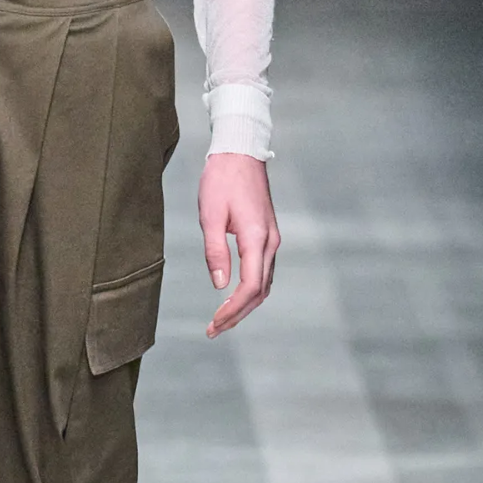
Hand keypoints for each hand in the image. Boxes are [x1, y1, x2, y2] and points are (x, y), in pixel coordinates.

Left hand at [199, 153, 279, 337]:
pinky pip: (263, 271)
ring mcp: (271, 238)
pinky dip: (251, 290)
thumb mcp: (210, 215)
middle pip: (259, 291)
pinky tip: (235, 297)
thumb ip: (215, 251)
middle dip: (237, 314)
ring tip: (221, 320)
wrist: (240, 151)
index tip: (214, 323)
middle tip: (213, 330)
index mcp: (256, 237)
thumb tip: (219, 285)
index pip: (250, 286)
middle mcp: (270, 242)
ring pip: (263, 283)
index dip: (233, 309)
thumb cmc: (221, 179)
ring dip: (245, 305)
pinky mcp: (267, 234)